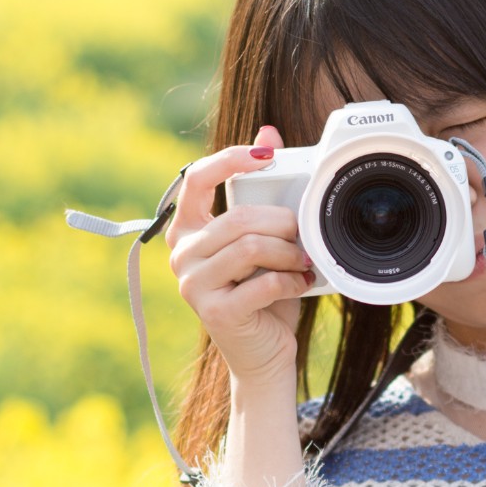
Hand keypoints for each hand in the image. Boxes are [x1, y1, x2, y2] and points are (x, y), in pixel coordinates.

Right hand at [165, 123, 316, 390]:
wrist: (263, 355)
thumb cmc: (263, 293)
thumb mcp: (262, 238)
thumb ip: (260, 190)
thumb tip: (269, 131)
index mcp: (187, 229)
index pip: (195, 178)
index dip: (229, 160)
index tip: (265, 155)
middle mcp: (181, 254)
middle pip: (238, 217)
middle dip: (281, 222)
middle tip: (303, 234)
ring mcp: (192, 284)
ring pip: (250, 247)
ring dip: (289, 252)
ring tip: (303, 261)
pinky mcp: (214, 312)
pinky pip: (262, 282)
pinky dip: (291, 280)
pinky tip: (301, 284)